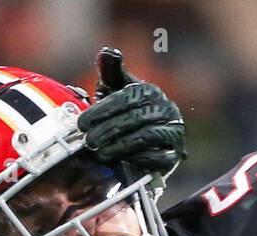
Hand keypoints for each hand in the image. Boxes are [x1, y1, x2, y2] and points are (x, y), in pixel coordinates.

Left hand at [77, 47, 185, 182]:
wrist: (143, 145)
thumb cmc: (124, 113)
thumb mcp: (115, 90)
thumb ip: (111, 71)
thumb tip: (107, 52)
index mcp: (151, 92)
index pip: (128, 98)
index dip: (103, 110)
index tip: (82, 123)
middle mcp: (167, 109)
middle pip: (136, 118)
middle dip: (109, 130)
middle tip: (89, 140)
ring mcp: (173, 132)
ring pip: (147, 136)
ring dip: (120, 145)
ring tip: (100, 152)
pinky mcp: (173, 155)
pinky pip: (158, 157)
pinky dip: (137, 159)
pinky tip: (119, 163)